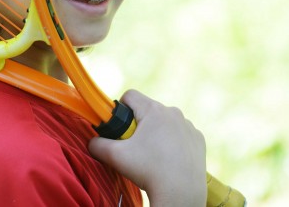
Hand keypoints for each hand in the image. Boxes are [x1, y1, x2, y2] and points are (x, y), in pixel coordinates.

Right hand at [88, 90, 206, 206]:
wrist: (181, 193)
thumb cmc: (148, 171)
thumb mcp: (115, 156)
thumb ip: (97, 144)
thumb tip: (91, 142)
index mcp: (153, 110)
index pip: (130, 95)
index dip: (121, 109)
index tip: (121, 127)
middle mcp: (173, 112)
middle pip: (147, 110)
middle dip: (138, 124)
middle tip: (135, 147)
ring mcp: (188, 126)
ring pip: (164, 122)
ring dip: (156, 132)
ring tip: (153, 155)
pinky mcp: (198, 139)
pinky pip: (180, 133)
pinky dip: (173, 142)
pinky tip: (169, 159)